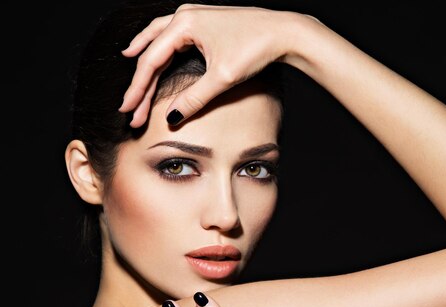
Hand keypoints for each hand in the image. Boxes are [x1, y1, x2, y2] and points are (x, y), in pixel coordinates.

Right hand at [118, 3, 294, 127]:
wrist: (284, 32)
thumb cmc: (256, 49)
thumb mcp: (222, 78)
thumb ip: (194, 98)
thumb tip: (171, 119)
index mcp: (184, 24)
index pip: (151, 61)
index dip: (138, 90)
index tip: (128, 111)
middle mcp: (185, 15)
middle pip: (151, 51)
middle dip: (140, 82)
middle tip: (128, 107)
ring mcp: (195, 15)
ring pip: (158, 37)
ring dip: (144, 55)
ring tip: (127, 62)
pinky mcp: (205, 22)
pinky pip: (172, 34)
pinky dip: (160, 45)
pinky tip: (157, 50)